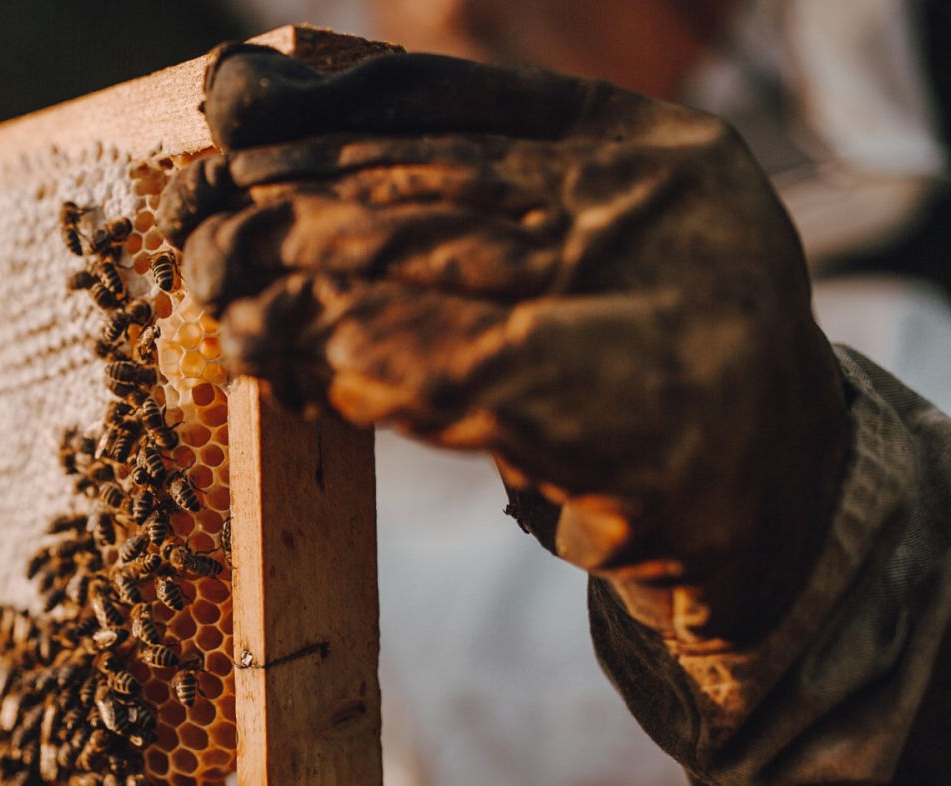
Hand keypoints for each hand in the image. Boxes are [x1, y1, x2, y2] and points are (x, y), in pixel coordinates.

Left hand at [160, 45, 850, 643]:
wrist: (772, 497)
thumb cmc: (640, 361)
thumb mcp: (565, 245)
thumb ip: (449, 188)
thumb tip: (261, 111)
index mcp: (641, 142)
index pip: (454, 106)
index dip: (326, 118)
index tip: (227, 128)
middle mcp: (656, 206)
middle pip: (428, 189)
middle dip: (289, 208)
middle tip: (194, 234)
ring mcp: (662, 310)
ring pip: (431, 269)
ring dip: (302, 285)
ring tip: (217, 298)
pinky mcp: (638, 425)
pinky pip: (461, 374)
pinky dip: (360, 363)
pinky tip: (287, 359)